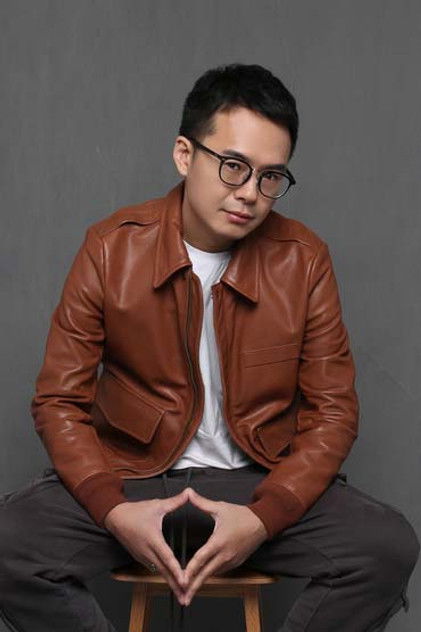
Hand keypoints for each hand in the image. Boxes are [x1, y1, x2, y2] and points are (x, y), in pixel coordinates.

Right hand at [104, 488, 189, 603]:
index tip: (185, 581)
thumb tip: (188, 492)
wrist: (116, 518)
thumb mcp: (157, 505)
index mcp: (153, 540)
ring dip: (170, 583)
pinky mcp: (141, 558)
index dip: (176, 570)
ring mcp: (143, 557)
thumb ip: (175, 502)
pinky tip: (171, 582)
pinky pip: (154, 569)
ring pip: (159, 572)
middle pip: (164, 572)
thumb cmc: (136, 512)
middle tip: (186, 597)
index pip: (167, 558)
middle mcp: (148, 552)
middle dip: (175, 585)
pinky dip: (163, 576)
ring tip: (181, 594)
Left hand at [181, 487, 267, 605]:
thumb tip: (188, 492)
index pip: (201, 559)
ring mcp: (231, 561)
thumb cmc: (240, 515)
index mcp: (218, 542)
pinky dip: (210, 576)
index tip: (181, 579)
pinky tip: (202, 580)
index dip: (190, 570)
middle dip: (193, 587)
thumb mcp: (220, 507)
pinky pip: (220, 572)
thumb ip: (201, 502)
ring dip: (201, 583)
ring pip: (213, 575)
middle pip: (206, 574)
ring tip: (188, 592)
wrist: (262, 523)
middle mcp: (225, 555)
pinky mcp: (236, 563)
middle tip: (183, 598)